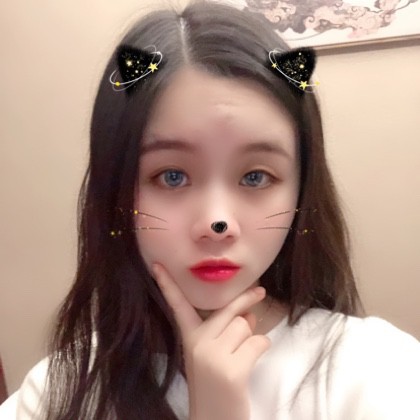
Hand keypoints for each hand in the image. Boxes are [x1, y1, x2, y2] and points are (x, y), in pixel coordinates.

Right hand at [152, 263, 271, 419]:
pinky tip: (250, 365)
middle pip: (228, 311)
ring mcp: (213, 357)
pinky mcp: (232, 370)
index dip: (167, 285)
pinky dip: (261, 349)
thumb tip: (249, 314)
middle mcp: (197, 344)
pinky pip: (259, 342)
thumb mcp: (214, 355)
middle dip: (246, 300)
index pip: (177, 306)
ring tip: (242, 356)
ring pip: (245, 326)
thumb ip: (227, 331)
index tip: (157, 265)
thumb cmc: (216, 386)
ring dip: (251, 338)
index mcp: (189, 339)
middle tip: (260, 290)